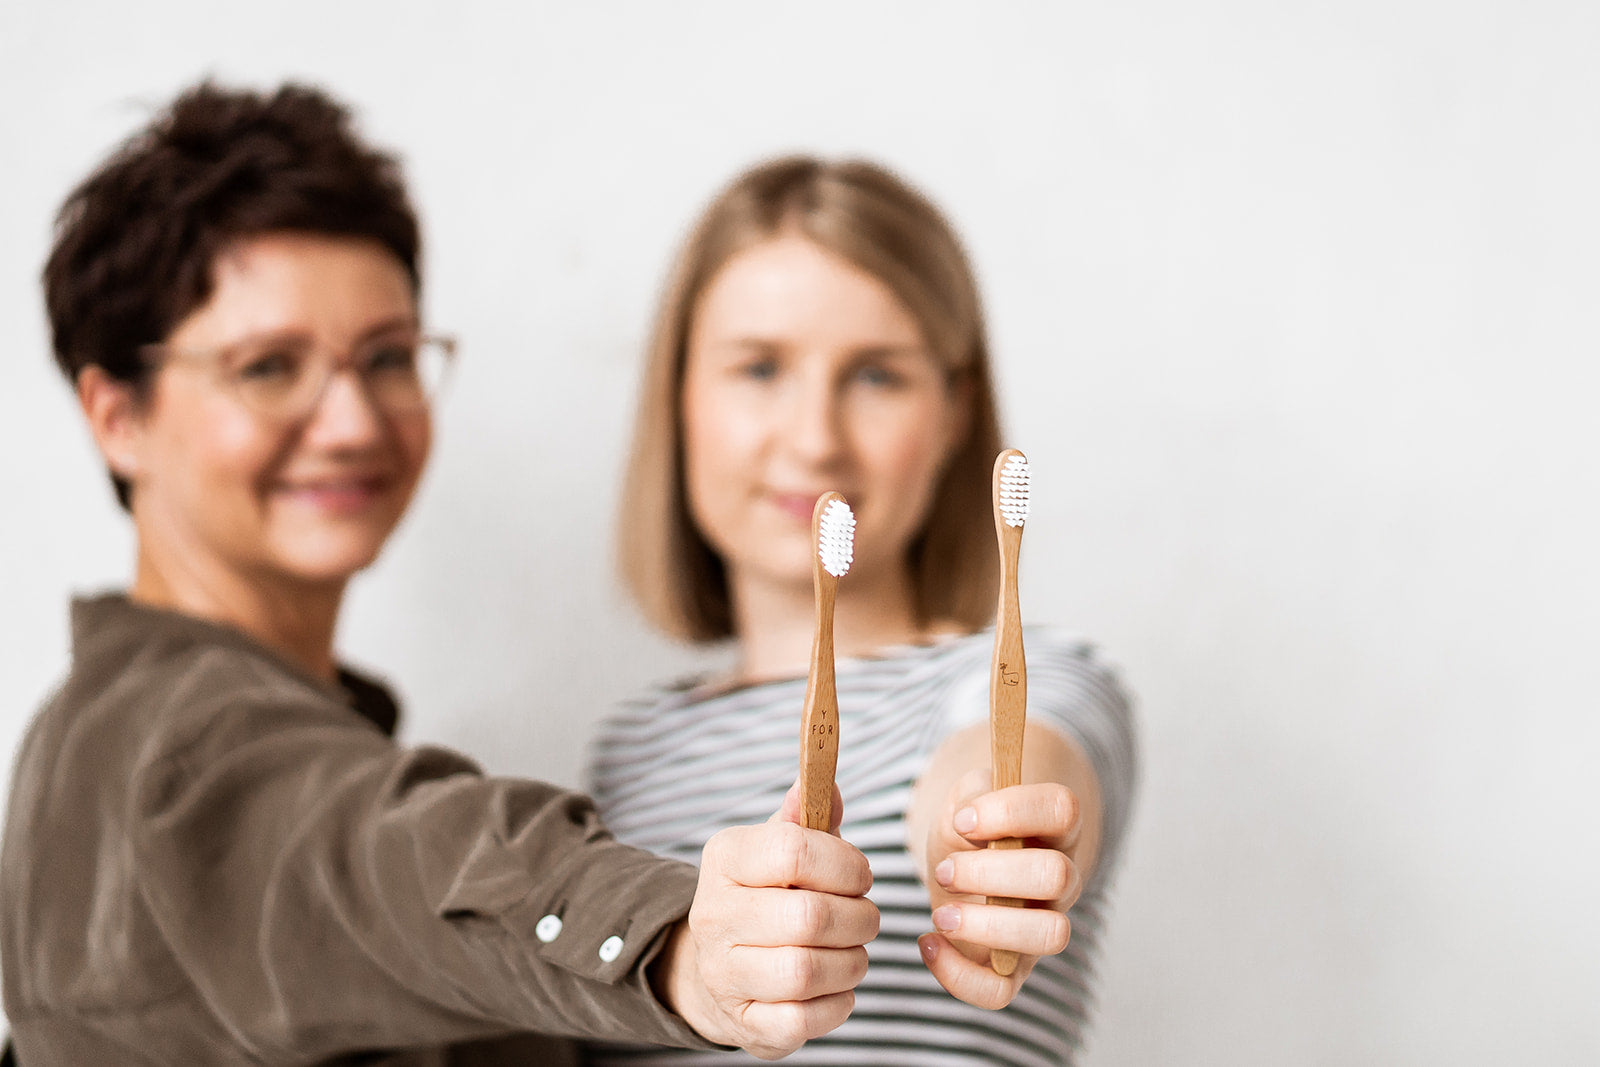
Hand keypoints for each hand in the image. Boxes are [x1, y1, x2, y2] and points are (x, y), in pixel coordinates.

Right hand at [654, 779, 878, 1058]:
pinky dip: (836, 1004)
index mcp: (725, 859)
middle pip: (810, 917)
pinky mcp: (743, 1022)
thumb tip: (826, 782)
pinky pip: (803, 1020)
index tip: (860, 875)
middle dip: (859, 918)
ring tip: (854, 951)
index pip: (794, 850)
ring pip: (807, 972)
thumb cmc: (766, 896)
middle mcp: (714, 915)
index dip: (846, 863)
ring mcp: (723, 973)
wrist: (716, 967)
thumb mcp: (779, 847)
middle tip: (865, 917)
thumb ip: (809, 816)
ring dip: (852, 962)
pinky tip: (837, 986)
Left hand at [917, 768, 1080, 1009]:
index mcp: (1054, 829)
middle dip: (992, 873)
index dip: (1013, 811)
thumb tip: (969, 818)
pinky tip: (928, 942)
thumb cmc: (966, 833)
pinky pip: (1001, 993)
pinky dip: (958, 975)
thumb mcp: (965, 799)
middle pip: (1059, 876)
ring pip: (1051, 936)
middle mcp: (1062, 881)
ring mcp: (1041, 928)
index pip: (1063, 809)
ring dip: (987, 925)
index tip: (962, 820)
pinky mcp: (1012, 970)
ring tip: (940, 913)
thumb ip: (973, 793)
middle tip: (945, 871)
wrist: (955, 869)